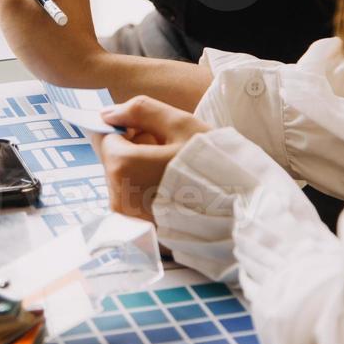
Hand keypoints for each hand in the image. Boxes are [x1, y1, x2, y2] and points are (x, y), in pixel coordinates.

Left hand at [91, 96, 210, 222]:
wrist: (240, 213)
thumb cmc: (214, 166)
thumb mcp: (182, 126)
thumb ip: (141, 111)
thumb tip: (109, 113)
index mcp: (123, 166)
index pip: (104, 136)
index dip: (127, 128)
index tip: (153, 131)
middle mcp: (117, 196)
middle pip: (113, 159)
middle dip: (135, 149)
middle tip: (169, 151)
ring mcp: (127, 218)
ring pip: (123, 179)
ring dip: (141, 169)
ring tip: (175, 171)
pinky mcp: (138, 231)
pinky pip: (133, 200)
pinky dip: (146, 191)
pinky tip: (173, 190)